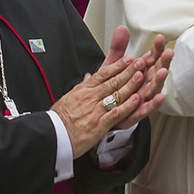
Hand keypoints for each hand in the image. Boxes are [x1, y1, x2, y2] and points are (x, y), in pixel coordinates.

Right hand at [51, 26, 170, 157]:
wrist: (52, 135)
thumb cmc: (59, 119)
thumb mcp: (68, 97)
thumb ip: (81, 87)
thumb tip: (87, 77)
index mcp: (83, 90)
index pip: (103, 74)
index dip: (117, 65)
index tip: (127, 59)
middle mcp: (90, 97)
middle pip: (112, 81)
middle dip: (128, 71)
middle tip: (139, 62)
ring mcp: (96, 110)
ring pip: (116, 94)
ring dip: (131, 84)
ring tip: (141, 75)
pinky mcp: (99, 124)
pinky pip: (116, 113)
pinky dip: (127, 105)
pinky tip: (137, 99)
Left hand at [114, 33, 170, 129]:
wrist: (97, 112)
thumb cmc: (108, 90)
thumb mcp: (111, 66)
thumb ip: (118, 48)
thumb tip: (122, 29)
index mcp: (139, 72)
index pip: (150, 58)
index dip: (155, 49)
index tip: (159, 39)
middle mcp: (143, 85)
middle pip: (155, 72)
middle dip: (163, 62)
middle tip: (168, 52)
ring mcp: (140, 99)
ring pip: (152, 89)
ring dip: (159, 80)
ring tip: (163, 71)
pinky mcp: (135, 114)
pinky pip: (145, 110)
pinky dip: (153, 104)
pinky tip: (159, 97)